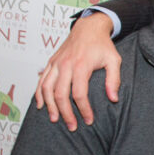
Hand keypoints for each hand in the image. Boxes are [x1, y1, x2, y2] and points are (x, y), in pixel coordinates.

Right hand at [35, 12, 119, 130]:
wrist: (88, 27)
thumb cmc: (102, 45)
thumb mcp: (114, 60)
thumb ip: (114, 80)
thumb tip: (113, 99)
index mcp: (81, 65)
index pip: (79, 93)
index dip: (83, 109)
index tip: (89, 120)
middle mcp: (65, 65)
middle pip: (60, 94)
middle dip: (65, 113)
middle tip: (72, 127)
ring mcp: (56, 63)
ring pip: (46, 88)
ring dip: (50, 106)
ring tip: (55, 119)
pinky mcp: (51, 62)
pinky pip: (41, 80)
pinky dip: (39, 93)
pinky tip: (41, 105)